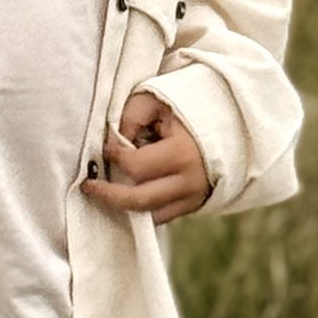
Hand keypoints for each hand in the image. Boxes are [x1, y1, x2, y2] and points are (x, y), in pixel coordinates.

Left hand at [82, 89, 211, 226]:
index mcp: (183, 154)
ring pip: (149, 215)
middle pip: (138, 201)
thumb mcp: (156, 101)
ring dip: (123, 205)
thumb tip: (113, 144)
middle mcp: (189, 182)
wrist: (230, 121)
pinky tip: (128, 193)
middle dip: (108, 195)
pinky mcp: (194, 206)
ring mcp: (193, 198)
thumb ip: (130, 118)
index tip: (106, 148)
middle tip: (88, 187)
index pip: (136, 166)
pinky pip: (161, 217)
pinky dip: (142, 209)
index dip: (114, 156)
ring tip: (106, 190)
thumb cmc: (186, 107)